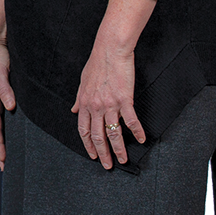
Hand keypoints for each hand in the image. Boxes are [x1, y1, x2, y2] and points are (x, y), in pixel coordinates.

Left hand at [71, 42, 144, 169]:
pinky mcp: (125, 100)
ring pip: (113, 133)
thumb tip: (73, 110)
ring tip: (123, 159)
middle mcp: (95, 106)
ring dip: (119, 149)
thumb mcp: (82, 81)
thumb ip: (78, 99)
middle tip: (108, 165)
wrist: (110, 49)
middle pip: (97, 136)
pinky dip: (137, 132)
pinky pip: (131, 121)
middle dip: (102, 153)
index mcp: (84, 102)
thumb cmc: (97, 63)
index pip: (83, 130)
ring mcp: (110, 104)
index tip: (92, 155)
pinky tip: (142, 139)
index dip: (88, 145)